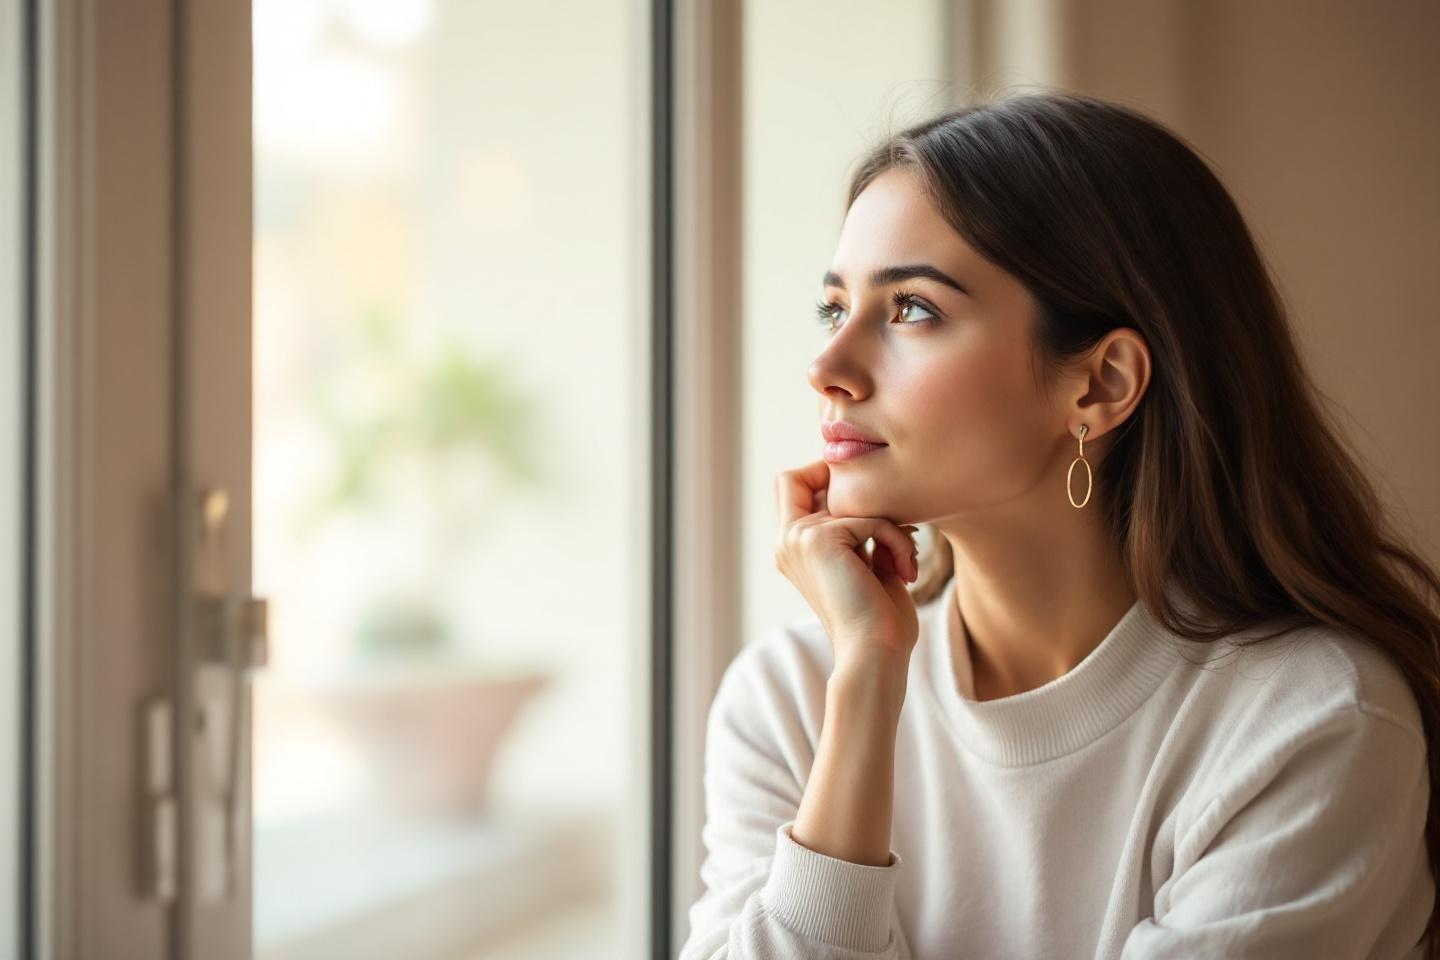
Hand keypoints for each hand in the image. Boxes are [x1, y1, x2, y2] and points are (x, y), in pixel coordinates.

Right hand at [773, 458, 920, 666]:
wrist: (875, 654)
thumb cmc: (880, 622)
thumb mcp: (869, 564)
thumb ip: (863, 531)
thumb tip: (878, 496)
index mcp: (794, 549)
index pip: (794, 486)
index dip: (826, 478)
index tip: (874, 507)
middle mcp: (787, 541)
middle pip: (798, 476)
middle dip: (844, 484)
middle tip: (888, 521)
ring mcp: (798, 538)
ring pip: (849, 497)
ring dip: (887, 523)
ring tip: (905, 558)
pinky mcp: (818, 539)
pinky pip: (871, 519)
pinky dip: (897, 540)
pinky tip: (904, 570)